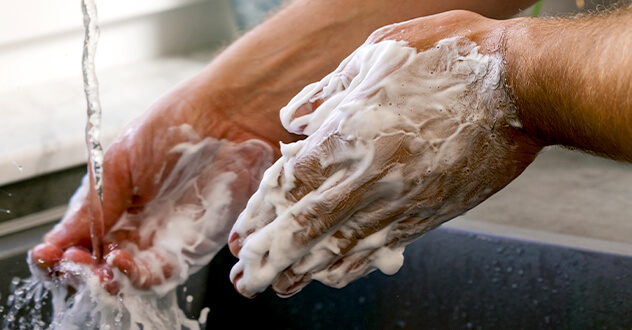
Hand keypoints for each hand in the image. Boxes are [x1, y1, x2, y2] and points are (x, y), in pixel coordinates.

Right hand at [29, 88, 279, 293]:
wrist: (227, 116)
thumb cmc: (175, 125)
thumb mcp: (119, 163)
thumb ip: (94, 207)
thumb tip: (58, 239)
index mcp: (112, 202)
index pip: (78, 239)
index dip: (59, 252)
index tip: (45, 255)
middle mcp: (134, 225)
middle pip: (98, 264)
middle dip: (79, 270)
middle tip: (70, 264)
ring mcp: (160, 239)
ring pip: (126, 277)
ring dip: (107, 279)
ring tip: (98, 269)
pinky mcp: (189, 248)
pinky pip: (159, 275)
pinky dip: (138, 277)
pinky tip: (122, 262)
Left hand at [227, 11, 544, 297]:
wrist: (521, 84)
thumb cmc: (451, 58)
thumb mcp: (377, 52)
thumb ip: (329, 91)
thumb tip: (294, 120)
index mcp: (351, 134)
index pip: (290, 185)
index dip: (262, 213)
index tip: (242, 233)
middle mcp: (372, 175)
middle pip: (308, 226)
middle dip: (272, 256)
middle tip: (246, 279)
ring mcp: (403, 200)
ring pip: (343, 245)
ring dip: (304, 271)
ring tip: (277, 288)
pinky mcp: (431, 213)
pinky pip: (382, 247)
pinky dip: (352, 265)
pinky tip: (331, 276)